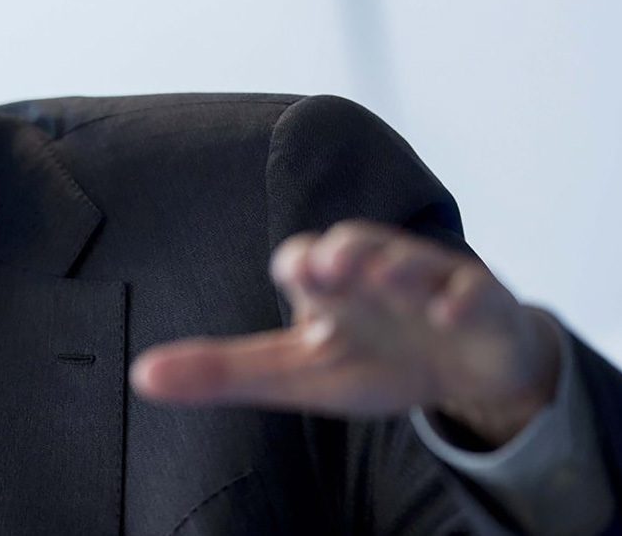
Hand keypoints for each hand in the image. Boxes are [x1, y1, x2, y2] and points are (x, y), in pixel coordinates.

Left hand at [129, 220, 560, 446]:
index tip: (298, 274)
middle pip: (360, 245)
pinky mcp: (480, 304)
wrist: (462, 372)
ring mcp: (431, 283)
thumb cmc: (374, 357)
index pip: (305, 259)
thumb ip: (222, 372)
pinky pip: (474, 292)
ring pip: (415, 259)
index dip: (301, 264)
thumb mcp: (295, 373)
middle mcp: (377, 271)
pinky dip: (463, 300)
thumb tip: (140, 376)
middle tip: (333, 263)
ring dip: (401, 263)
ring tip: (387, 276)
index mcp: (330, 284)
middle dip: (348, 251)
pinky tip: (450, 312)